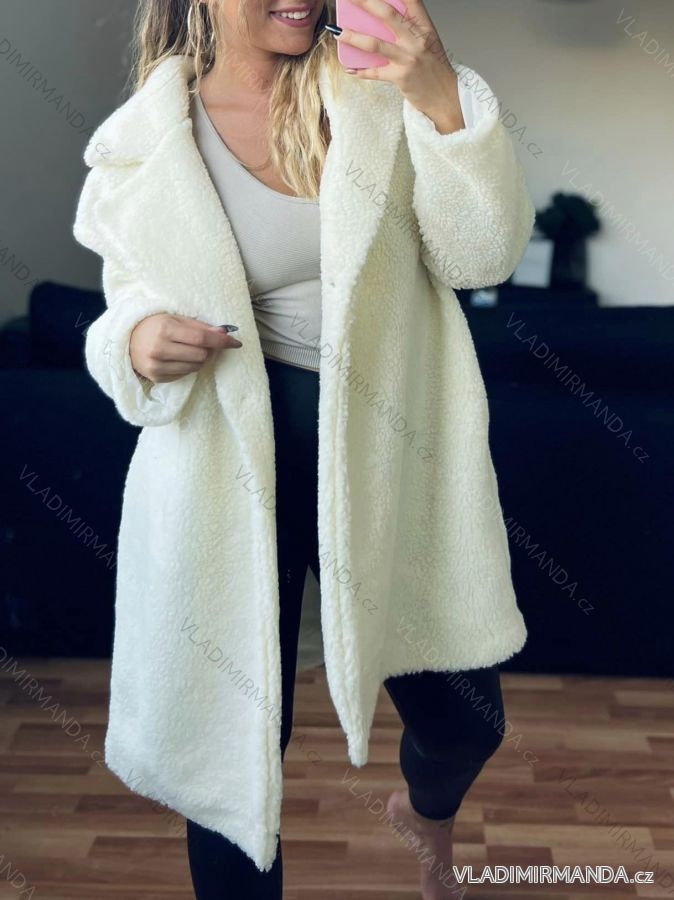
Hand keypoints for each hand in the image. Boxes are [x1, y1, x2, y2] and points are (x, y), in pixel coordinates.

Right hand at [129, 314, 241, 383]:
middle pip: (202, 355)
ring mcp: (157, 365)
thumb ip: (199, 326)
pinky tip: (178, 358)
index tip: (236, 342)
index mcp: (165, 329)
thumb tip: (224, 332)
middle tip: (205, 343)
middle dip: (208, 350)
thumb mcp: (174, 318)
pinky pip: (185, 374)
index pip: (202, 338)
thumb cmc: (154, 325)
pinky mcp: (157, 377)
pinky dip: (188, 366)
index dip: (222, 341)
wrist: (125, 340)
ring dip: (199, 359)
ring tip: (188, 350)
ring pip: (196, 367)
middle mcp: (160, 348)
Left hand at [333, 0, 464, 133]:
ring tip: (338, 33)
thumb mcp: (427, 43)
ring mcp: (408, 58)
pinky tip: (350, 68)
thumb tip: (383, 20)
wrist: (445, 97)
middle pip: (388, 15)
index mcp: (424, 27)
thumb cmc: (434, 69)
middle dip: (366, 3)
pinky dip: (360, 71)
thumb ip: (410, 29)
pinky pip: (374, 72)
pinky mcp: (400, 77)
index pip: (410, 0)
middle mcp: (416, 40)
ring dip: (353, 37)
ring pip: (375, 44)